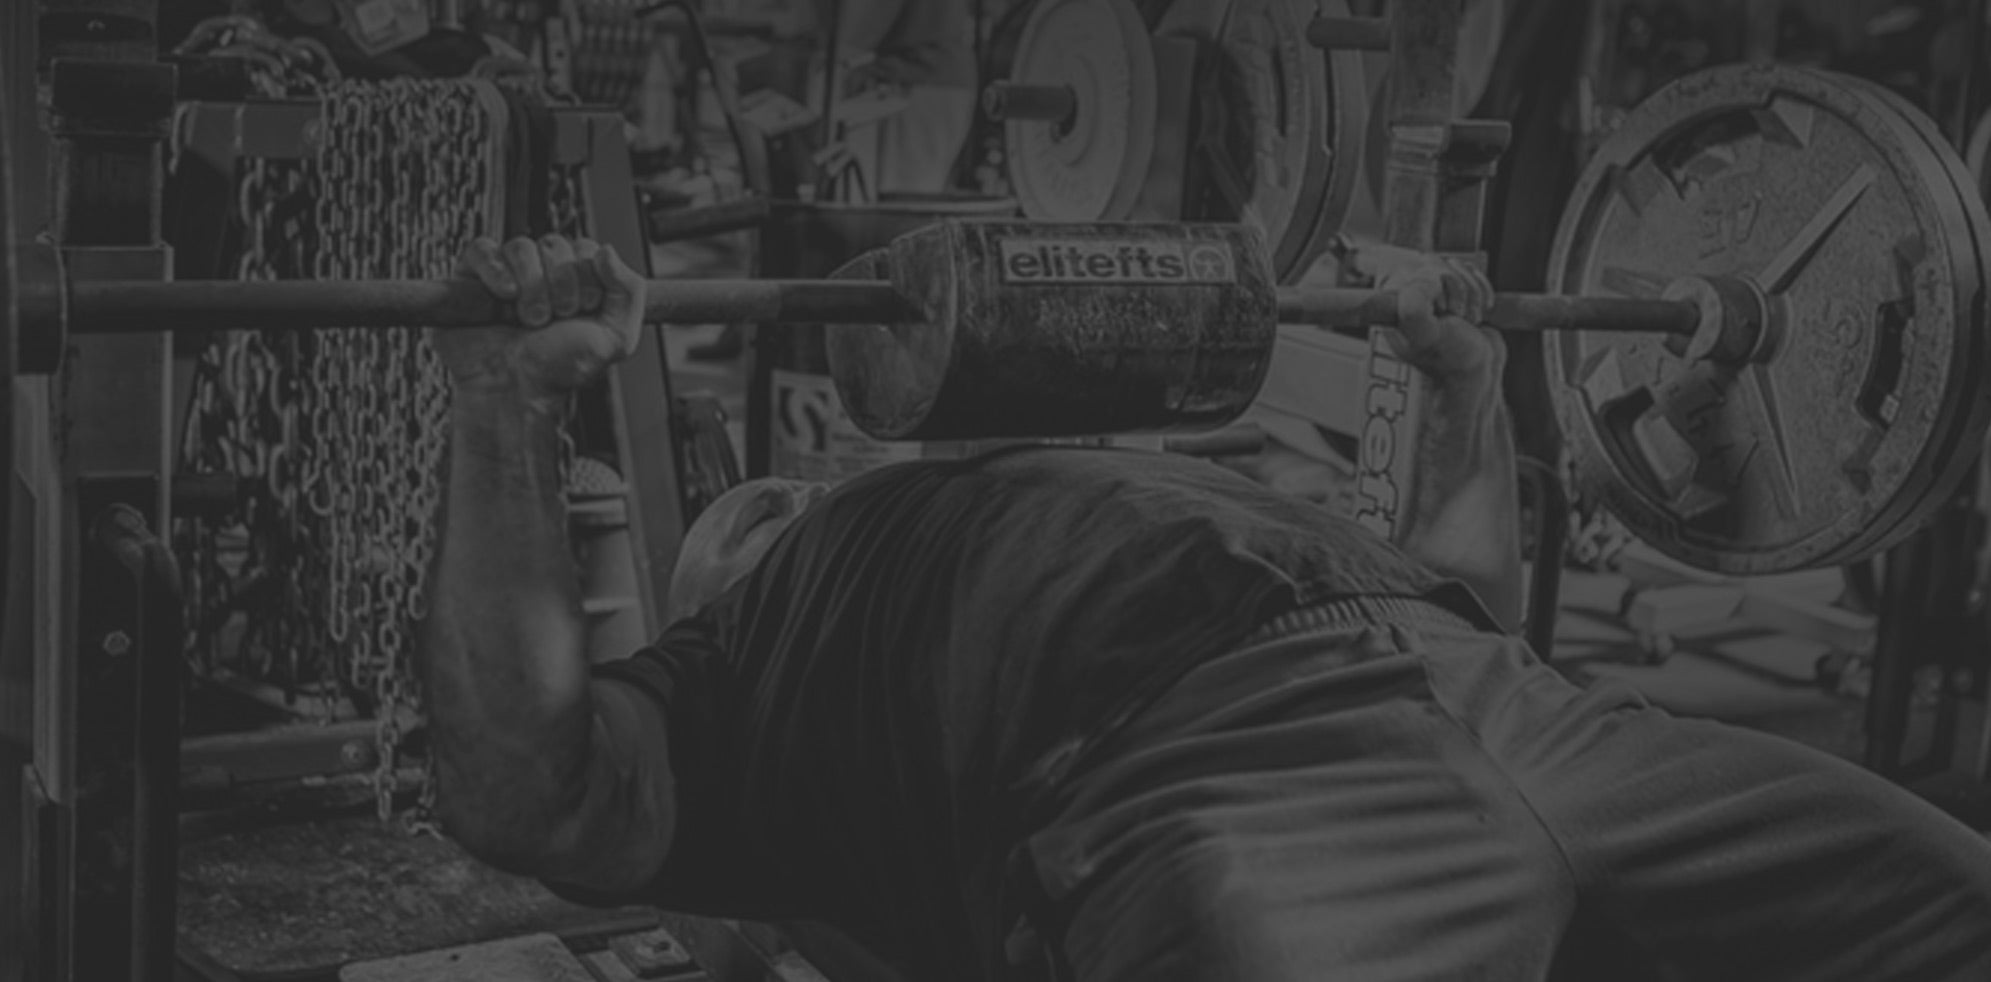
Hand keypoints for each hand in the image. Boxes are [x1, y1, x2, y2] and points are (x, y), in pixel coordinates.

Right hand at [436, 235, 646, 411]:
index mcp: (577, 279)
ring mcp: (506, 272)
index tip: (582, 311)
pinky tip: (506, 294)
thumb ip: (628, 292)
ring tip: (528, 319)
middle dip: (560, 285)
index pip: (586, 248)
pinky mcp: (469, 278)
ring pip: (521, 246)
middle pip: (555, 245)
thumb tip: (606, 249)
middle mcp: (542, 272)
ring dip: (531, 284)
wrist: (515, 390)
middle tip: (553, 319)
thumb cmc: (561, 369)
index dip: (588, 278)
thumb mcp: (615, 338)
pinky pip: (481, 249)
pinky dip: (495, 268)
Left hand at [1342, 240, 1504, 394]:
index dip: (1432, 286)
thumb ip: (1414, 305)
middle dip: (1455, 292)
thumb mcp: (1424, 335)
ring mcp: (1433, 293)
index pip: (1410, 268)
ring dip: (1470, 295)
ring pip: (1456, 266)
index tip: (1439, 310)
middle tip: (1453, 318)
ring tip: (1464, 320)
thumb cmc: (1449, 362)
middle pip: (1436, 264)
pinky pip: (1473, 272)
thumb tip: (1426, 278)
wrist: (1476, 375)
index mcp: (1391, 302)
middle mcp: (1408, 295)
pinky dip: (1481, 292)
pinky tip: (1475, 314)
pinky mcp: (1456, 291)